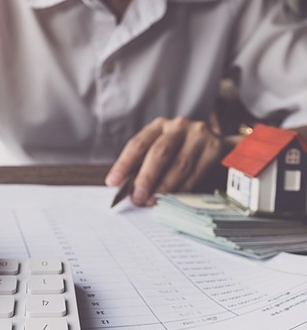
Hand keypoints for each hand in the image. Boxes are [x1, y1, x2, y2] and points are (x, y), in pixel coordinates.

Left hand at [105, 116, 224, 205]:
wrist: (218, 144)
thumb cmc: (181, 151)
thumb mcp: (162, 151)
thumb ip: (145, 166)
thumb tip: (128, 190)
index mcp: (159, 126)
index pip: (138, 144)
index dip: (124, 164)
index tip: (112, 182)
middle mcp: (178, 126)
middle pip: (159, 153)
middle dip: (146, 178)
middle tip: (137, 198)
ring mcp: (199, 135)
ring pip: (179, 165)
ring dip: (164, 187)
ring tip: (152, 202)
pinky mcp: (215, 148)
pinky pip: (196, 173)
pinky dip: (182, 189)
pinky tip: (172, 199)